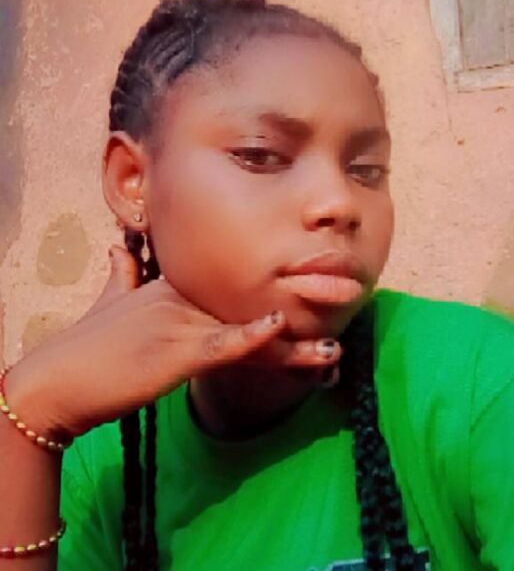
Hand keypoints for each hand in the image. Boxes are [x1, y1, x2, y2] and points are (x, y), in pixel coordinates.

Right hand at [3, 246, 341, 439]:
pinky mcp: (176, 353)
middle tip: (339, 326)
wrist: (58, 380)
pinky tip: (277, 331)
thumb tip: (118, 248)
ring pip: (250, 331)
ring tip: (332, 350)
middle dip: (299, 323)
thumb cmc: (89, 346)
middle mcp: (188, 299)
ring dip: (295, 346)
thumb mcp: (112, 300)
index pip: (240, 291)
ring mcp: (184, 325)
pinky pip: (221, 346)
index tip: (313, 307)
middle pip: (255, 309)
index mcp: (179, 287)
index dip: (277, 302)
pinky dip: (249, 339)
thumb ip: (123, 273)